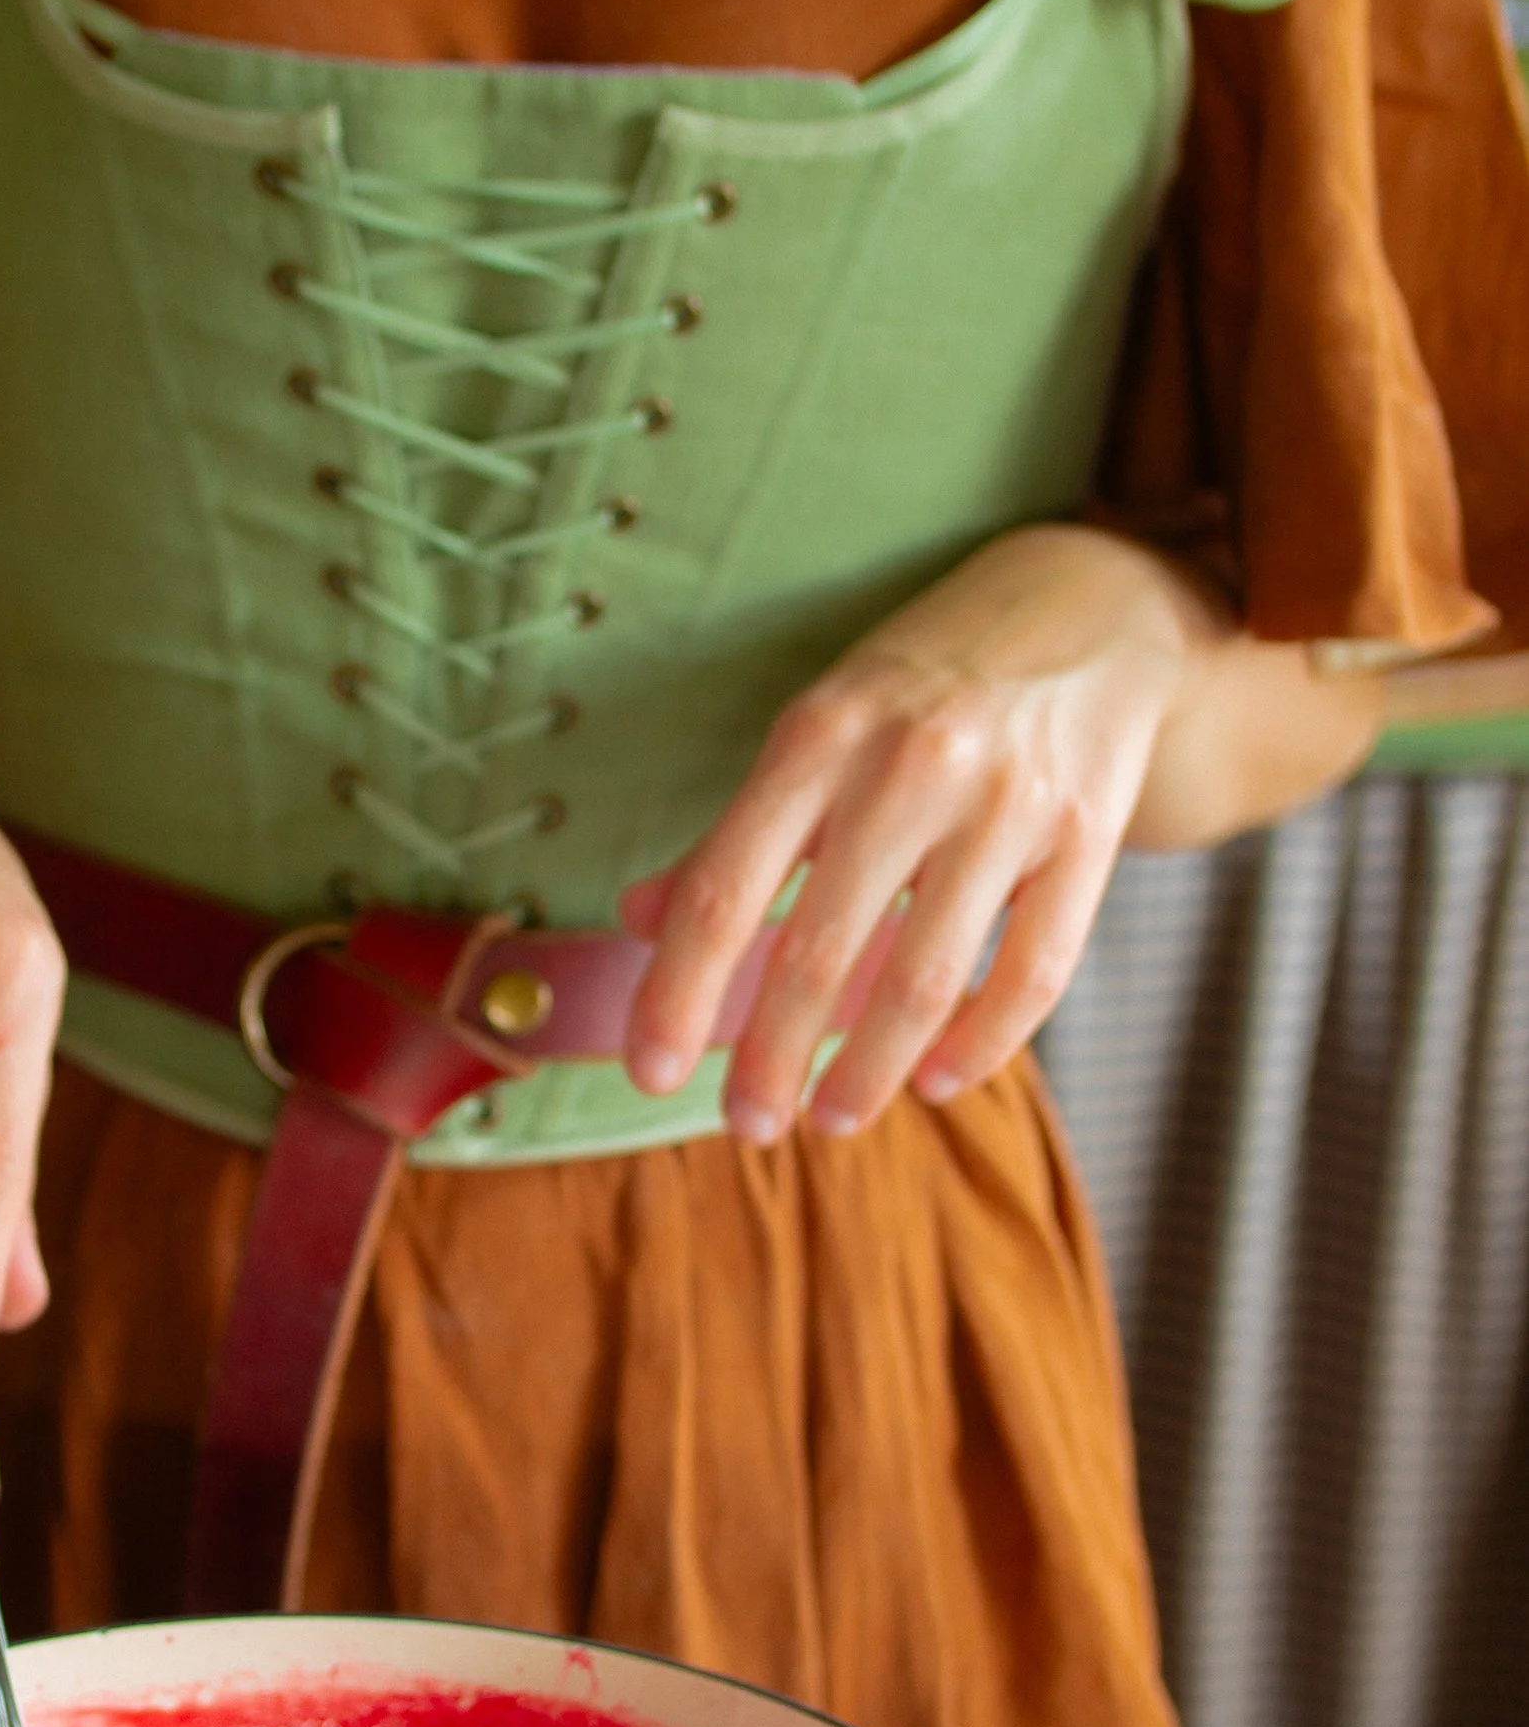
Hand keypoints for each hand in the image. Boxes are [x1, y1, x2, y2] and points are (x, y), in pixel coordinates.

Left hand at [619, 526, 1222, 1139]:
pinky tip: (935, 1080)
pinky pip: (1034, 971)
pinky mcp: (1089, 834)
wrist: (1091, 601)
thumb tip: (635, 919)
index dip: (679, 990)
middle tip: (748, 1124)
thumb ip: (734, 831)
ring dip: (869, 1070)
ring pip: (926, 977)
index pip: (726, 887)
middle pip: (821, 950)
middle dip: (771, 1057)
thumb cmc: (924, 681)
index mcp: (821, 735)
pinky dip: (981, 1044)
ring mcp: (1008, 803)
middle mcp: (911, 767)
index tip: (650, 1071)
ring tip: (831, 1118)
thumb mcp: (818, 727)